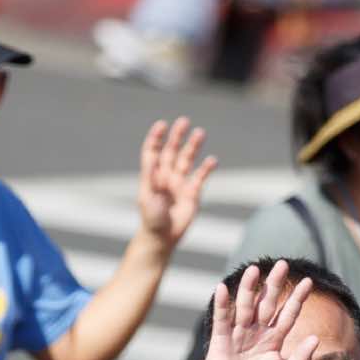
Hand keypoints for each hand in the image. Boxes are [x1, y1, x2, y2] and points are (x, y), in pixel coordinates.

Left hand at [133, 117, 216, 249]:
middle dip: (177, 136)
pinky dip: (206, 168)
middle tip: (184, 121)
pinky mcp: (192, 193)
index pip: (153, 151)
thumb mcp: (148, 198)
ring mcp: (180, 183)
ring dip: (193, 146)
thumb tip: (152, 158)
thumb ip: (151, 178)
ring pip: (187, 159)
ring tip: (200, 132)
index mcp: (152, 175)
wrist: (163, 237)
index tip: (162, 125)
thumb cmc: (151, 219)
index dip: (156, 137)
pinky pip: (200, 176)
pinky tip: (212, 160)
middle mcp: (166, 176)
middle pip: (172, 150)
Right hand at [196, 260, 316, 359]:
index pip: (288, 314)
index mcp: (274, 340)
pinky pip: (222, 320)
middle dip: (275, 285)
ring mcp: (238, 335)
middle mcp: (257, 333)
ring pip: (245, 307)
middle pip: (267, 304)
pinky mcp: (220, 341)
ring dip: (249, 289)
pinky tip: (223, 288)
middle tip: (283, 265)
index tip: (309, 282)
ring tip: (255, 270)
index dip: (297, 299)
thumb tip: (316, 338)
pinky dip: (222, 304)